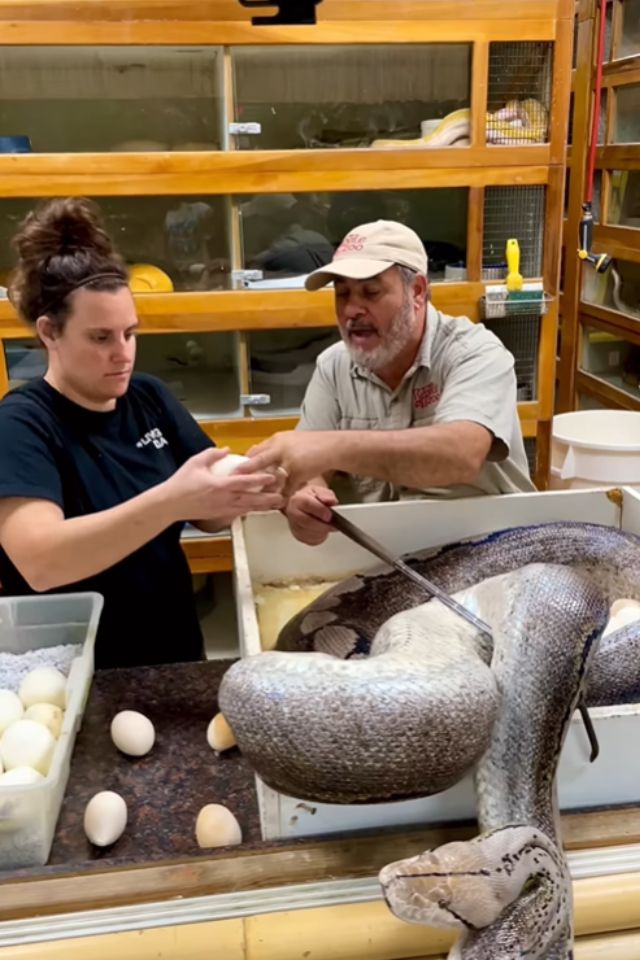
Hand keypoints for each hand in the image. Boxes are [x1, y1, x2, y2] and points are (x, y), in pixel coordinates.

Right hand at [163, 447, 284, 522]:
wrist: (170, 504)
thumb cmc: (181, 483)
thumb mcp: (195, 462)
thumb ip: (212, 454)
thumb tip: (227, 449)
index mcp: (219, 486)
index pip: (244, 482)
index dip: (259, 479)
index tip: (272, 477)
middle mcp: (224, 499)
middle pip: (251, 500)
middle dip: (268, 498)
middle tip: (282, 496)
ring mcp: (222, 509)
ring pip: (248, 508)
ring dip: (263, 506)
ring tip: (277, 504)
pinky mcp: (220, 515)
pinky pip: (240, 512)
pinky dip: (251, 510)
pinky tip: (259, 509)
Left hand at [245, 431, 338, 494]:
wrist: (333, 446)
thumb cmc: (314, 444)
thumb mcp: (291, 440)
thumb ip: (276, 449)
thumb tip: (262, 457)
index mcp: (278, 439)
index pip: (256, 450)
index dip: (246, 462)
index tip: (236, 470)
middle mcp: (281, 448)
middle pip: (258, 460)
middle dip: (245, 472)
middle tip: (235, 480)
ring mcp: (289, 460)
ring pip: (271, 477)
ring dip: (263, 488)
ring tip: (255, 497)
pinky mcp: (298, 472)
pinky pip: (286, 487)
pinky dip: (281, 496)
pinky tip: (277, 502)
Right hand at [285, 485, 337, 545]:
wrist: (305, 505)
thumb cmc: (313, 498)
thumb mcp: (320, 491)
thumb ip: (326, 495)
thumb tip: (330, 500)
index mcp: (297, 499)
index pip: (307, 504)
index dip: (320, 510)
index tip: (330, 515)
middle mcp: (293, 513)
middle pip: (307, 522)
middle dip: (323, 525)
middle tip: (334, 524)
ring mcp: (294, 526)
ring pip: (309, 533)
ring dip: (322, 531)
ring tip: (329, 526)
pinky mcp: (299, 537)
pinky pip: (311, 541)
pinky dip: (320, 537)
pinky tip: (323, 531)